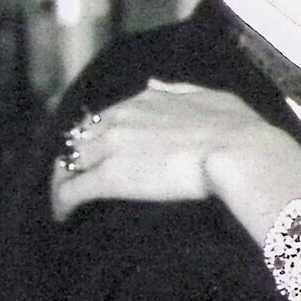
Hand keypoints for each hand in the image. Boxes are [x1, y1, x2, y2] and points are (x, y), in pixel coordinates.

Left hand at [51, 82, 300, 225]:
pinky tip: (62, 216)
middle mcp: (121, 119)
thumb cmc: (238, 129)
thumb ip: (177, 90)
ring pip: (69, 162)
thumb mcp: (211, 97)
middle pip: (81, 138)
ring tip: (65, 200)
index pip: (106, 117)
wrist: (239, 153)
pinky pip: (70, 191)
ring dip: (63, 179)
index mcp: (144, 100)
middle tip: (78, 178)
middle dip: (77, 157)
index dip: (99, 136)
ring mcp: (112, 148)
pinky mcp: (109, 178)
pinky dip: (61, 203)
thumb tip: (153, 83)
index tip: (100, 152)